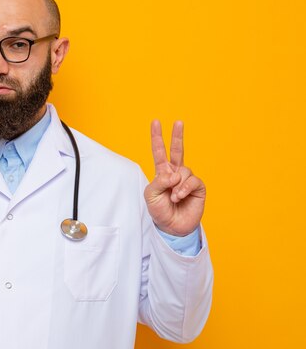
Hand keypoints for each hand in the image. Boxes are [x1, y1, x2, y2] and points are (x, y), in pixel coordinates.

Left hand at [144, 120, 205, 235]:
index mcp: (162, 172)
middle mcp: (175, 173)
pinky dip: (184, 188)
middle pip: (177, 150)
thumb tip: (175, 173)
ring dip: (176, 185)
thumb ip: (159, 181)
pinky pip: (192, 180)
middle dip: (177, 136)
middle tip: (178, 121)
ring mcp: (187, 179)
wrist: (171, 226)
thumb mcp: (151, 195)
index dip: (157, 138)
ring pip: (184, 170)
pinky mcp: (198, 187)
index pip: (159, 152)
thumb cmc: (159, 210)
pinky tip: (180, 196)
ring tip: (173, 197)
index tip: (156, 122)